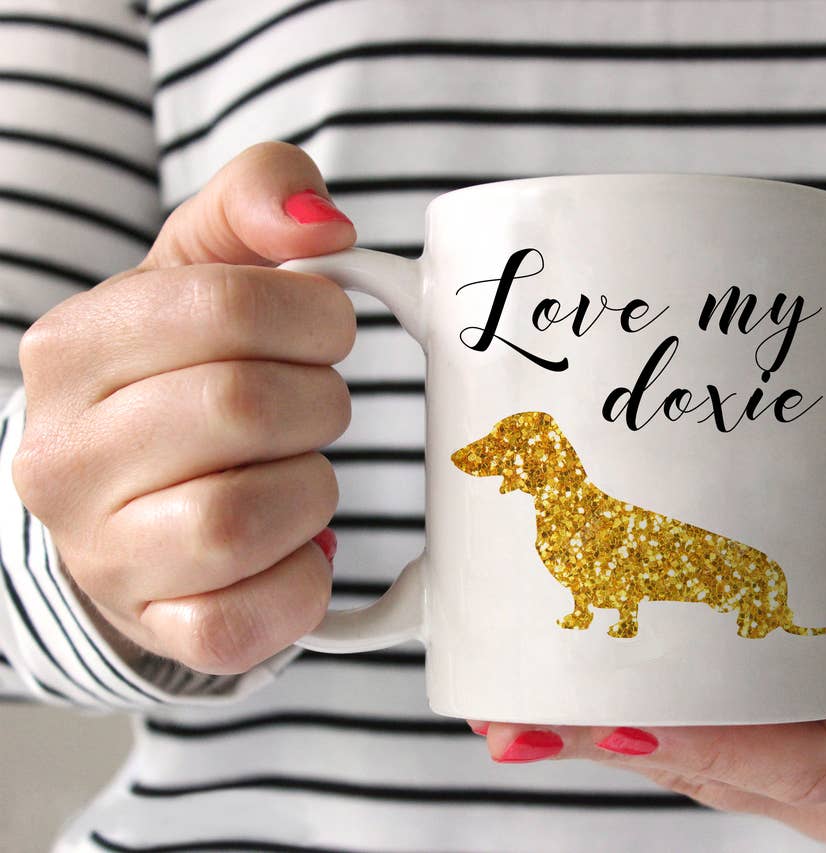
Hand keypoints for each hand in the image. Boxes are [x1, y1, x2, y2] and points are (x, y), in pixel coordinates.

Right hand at [14, 143, 356, 674]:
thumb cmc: (184, 369)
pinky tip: (294, 546)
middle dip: (320, 402)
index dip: (314, 316)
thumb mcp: (208, 262)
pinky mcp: (157, 629)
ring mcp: (101, 554)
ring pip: (244, 518)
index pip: (226, 307)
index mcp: (74, 347)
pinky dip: (300, 581)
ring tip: (298, 472)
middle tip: (318, 404)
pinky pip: (248, 620)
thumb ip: (259, 196)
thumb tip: (322, 223)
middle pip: (243, 408)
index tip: (324, 332)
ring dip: (312, 489)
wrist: (133, 497)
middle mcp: (64, 456)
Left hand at [469, 437, 825, 851]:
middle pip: (732, 780)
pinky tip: (605, 726)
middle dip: (621, 746)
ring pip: (720, 790)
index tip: (621, 720)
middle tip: (514, 718)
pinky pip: (736, 787)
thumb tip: (820, 440)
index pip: (811, 756)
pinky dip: (671, 754)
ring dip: (628, 754)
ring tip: (527, 720)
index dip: (712, 741)